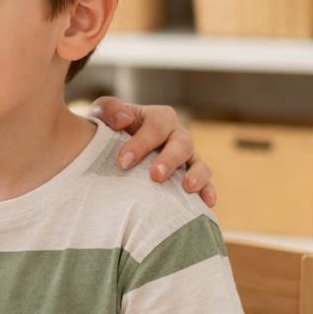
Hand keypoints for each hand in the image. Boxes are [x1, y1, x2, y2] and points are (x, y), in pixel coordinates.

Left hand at [90, 97, 215, 207]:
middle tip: (156, 176)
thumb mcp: (104, 113)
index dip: (141, 143)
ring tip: (188, 188)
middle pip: (181, 144)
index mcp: (159, 118)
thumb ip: (109, 110)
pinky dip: (208, 192)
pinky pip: (206, 184)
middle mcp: (177, 136)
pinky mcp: (191, 177)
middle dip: (169, 160)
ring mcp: (187, 157)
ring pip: (199, 163)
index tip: (123, 162)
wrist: (115, 149)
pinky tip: (207, 204)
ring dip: (197, 175)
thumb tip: (123, 120)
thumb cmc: (110, 130)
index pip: (155, 126)